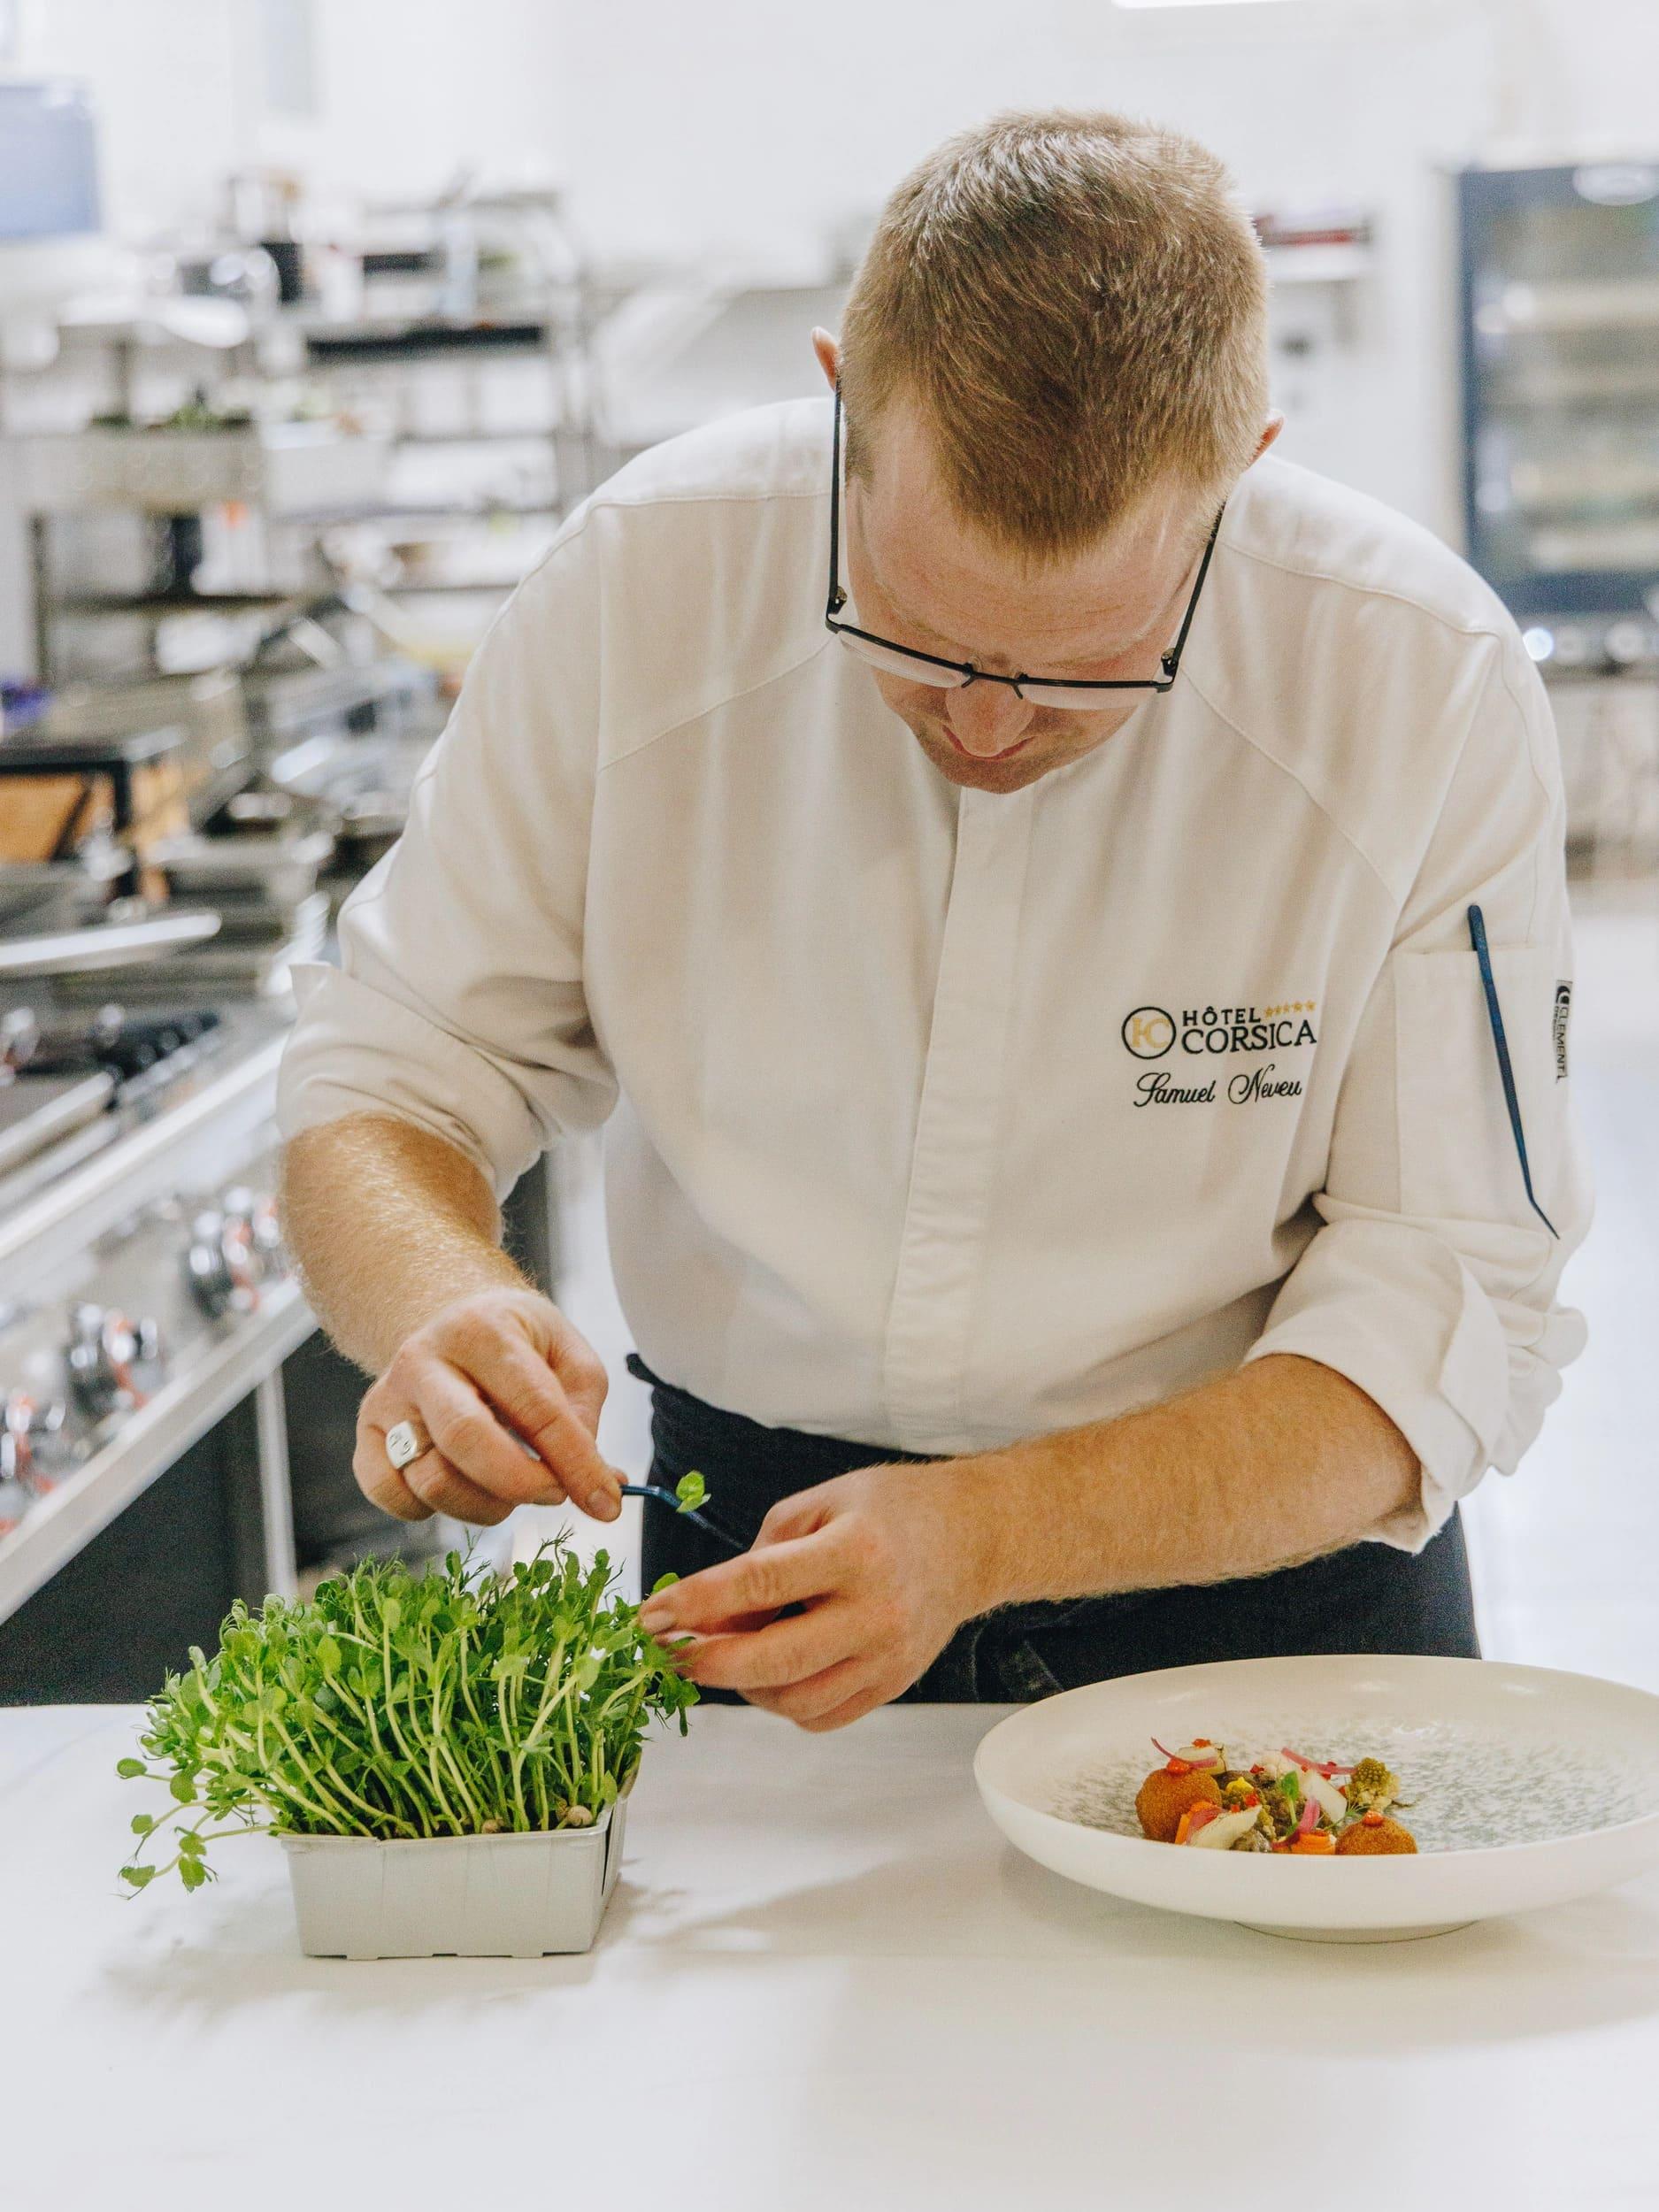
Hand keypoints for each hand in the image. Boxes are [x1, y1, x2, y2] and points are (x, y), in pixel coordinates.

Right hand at [355, 1288, 621, 1527]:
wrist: (450, 1318)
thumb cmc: (517, 1342)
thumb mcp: (566, 1354)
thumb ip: (584, 1415)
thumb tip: (601, 1484)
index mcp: (482, 1330)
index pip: (535, 1407)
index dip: (575, 1463)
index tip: (604, 1503)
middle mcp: (423, 1359)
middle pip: (468, 1441)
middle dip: (524, 1484)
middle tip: (555, 1493)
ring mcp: (387, 1397)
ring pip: (432, 1479)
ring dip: (486, 1504)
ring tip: (511, 1485)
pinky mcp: (366, 1433)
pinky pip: (392, 1496)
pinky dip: (432, 1510)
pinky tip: (462, 1485)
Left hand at [637, 1463, 990, 1730]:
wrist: (970, 1540)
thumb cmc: (890, 1511)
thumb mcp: (821, 1502)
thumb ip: (764, 1554)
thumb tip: (709, 1612)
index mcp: (854, 1552)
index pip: (759, 1584)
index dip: (696, 1603)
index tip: (652, 1614)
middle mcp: (875, 1611)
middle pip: (773, 1660)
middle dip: (706, 1661)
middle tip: (668, 1650)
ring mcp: (887, 1657)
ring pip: (792, 1699)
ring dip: (743, 1684)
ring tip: (725, 1652)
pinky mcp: (892, 1685)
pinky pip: (820, 1716)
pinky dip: (781, 1701)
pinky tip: (769, 1671)